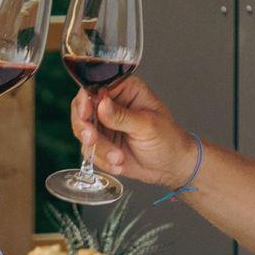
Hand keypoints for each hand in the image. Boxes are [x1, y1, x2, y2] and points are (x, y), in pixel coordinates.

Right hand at [72, 75, 194, 187]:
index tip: (85, 114)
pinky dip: (102, 160)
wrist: (172, 167)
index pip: (96, 87)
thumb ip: (122, 116)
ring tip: (118, 158)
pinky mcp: (102, 144)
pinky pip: (89, 151)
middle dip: (85, 127)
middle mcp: (112, 105)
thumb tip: (101, 103)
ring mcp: (105, 125)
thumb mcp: (147, 125)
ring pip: (83, 132)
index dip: (85, 99)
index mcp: (126, 90)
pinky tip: (120, 164)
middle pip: (81, 109)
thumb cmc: (169, 140)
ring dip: (99, 148)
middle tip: (93, 139)